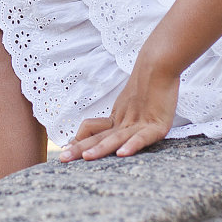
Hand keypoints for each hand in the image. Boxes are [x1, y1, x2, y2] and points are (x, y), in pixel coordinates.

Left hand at [58, 63, 178, 162]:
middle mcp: (125, 123)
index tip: (65, 151)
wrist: (159, 63)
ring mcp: (140, 124)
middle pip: (99, 137)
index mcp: (117, 120)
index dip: (80, 141)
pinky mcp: (158, 126)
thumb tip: (113, 136)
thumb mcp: (132, 107)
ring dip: (100, 149)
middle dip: (80, 149)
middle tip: (61, 158)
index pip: (94, 133)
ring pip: (116, 138)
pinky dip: (132, 145)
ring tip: (87, 158)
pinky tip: (122, 153)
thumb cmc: (150, 85)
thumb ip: (121, 122)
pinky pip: (142, 137)